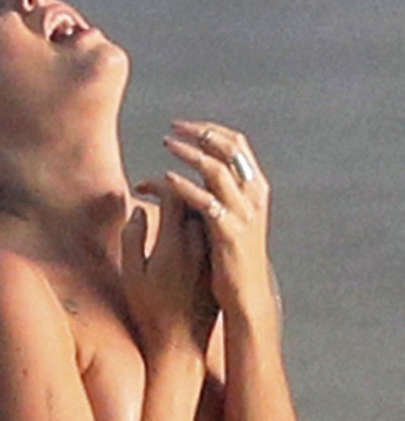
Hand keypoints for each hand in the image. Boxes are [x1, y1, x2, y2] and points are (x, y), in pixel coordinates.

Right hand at [120, 181, 215, 355]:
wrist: (180, 345)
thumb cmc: (150, 312)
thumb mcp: (131, 274)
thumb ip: (133, 236)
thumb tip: (139, 209)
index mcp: (174, 242)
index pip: (174, 192)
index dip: (158, 184)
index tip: (144, 188)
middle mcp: (199, 244)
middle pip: (197, 197)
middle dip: (179, 188)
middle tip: (160, 192)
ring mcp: (212, 254)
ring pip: (210, 214)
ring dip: (194, 204)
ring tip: (175, 207)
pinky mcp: (218, 264)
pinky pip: (214, 232)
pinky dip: (203, 223)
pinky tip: (189, 229)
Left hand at [158, 120, 272, 317]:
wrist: (245, 295)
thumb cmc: (231, 260)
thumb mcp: (227, 219)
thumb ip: (217, 195)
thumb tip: (193, 175)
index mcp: (254, 189)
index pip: (236, 144)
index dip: (210, 130)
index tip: (182, 126)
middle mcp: (253, 196)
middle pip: (228, 149)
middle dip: (199, 134)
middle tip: (171, 129)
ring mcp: (243, 214)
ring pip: (217, 171)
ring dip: (190, 153)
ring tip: (167, 144)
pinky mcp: (228, 233)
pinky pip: (206, 203)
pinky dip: (186, 187)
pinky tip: (167, 179)